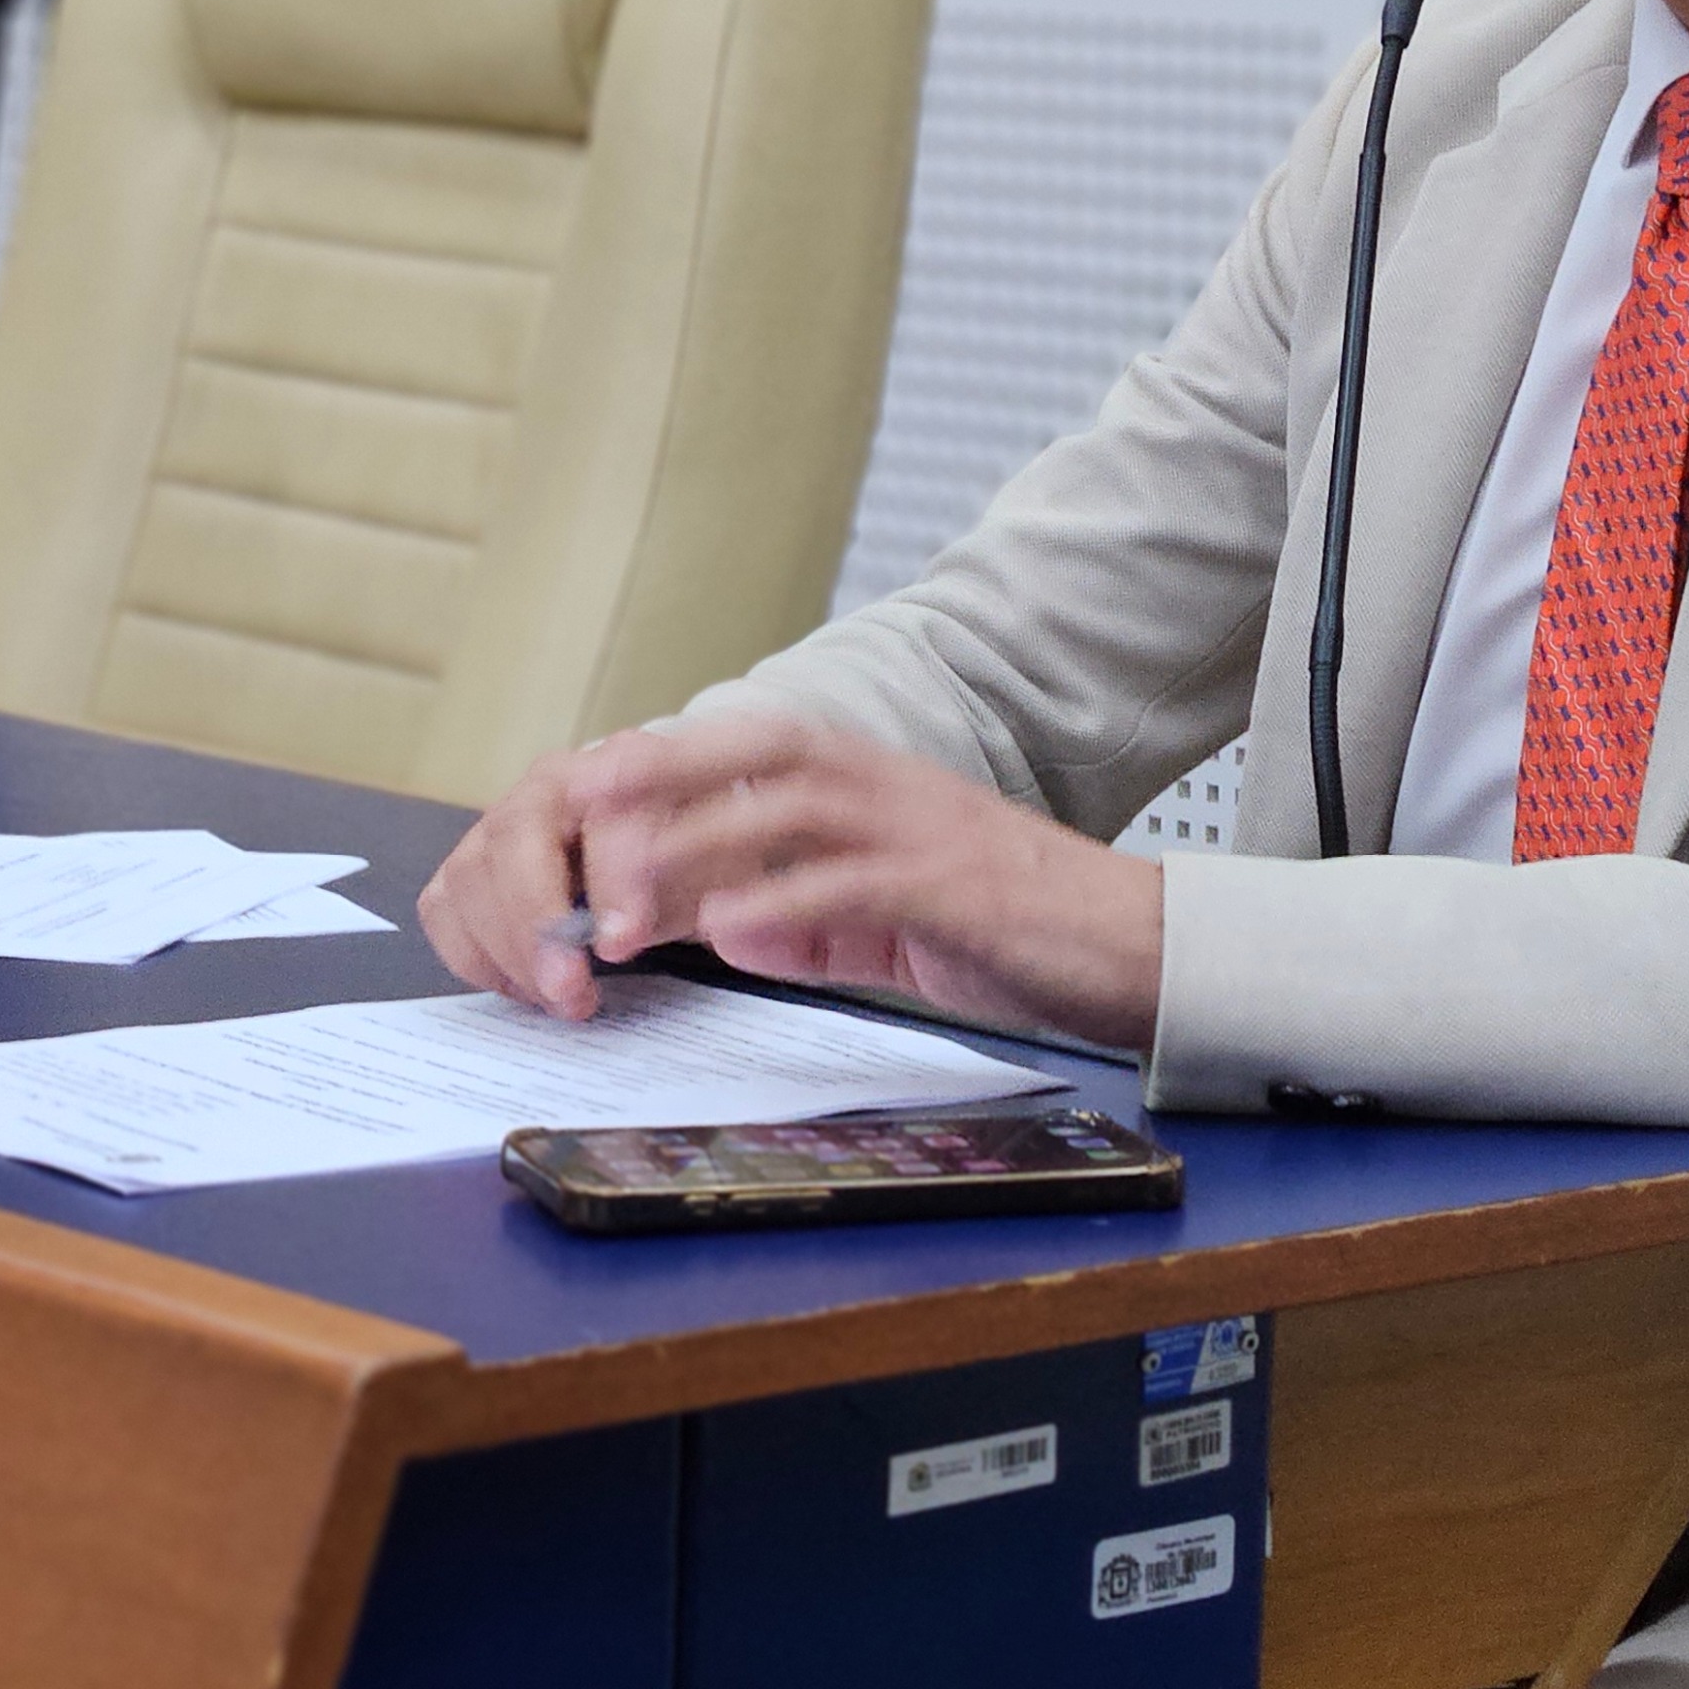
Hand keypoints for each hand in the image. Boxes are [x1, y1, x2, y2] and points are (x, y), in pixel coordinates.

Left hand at [417, 715, 1166, 1050]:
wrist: (1121, 939)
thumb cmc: (996, 922)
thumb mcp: (873, 910)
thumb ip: (795, 911)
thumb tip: (711, 926)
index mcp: (853, 778)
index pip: (733, 750)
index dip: (651, 773)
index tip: (573, 806)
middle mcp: (876, 783)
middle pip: (744, 754)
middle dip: (650, 791)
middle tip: (567, 839)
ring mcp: (913, 827)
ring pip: (782, 814)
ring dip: (690, 860)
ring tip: (613, 917)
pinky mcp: (947, 886)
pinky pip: (851, 884)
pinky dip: (783, 904)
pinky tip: (725, 933)